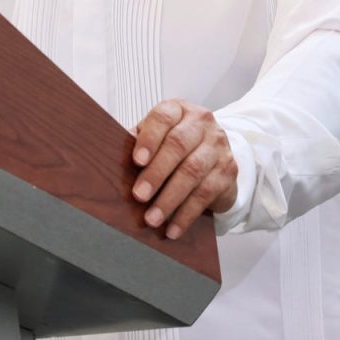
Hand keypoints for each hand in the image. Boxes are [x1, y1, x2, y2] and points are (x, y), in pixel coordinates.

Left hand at [131, 99, 237, 239]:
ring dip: (169, 199)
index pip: (163, 117)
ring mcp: (218, 146)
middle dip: (156, 173)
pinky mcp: (228, 171)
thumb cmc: (178, 145)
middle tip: (139, 196)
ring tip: (152, 218)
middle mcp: (202, 123)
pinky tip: (173, 228)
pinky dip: (186, 214)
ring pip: (193, 172)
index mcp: (179, 110)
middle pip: (178, 145)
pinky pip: (206, 194)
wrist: (216, 154)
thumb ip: (138, 143)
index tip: (137, 160)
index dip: (149, 139)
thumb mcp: (158, 137)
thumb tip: (111, 159)